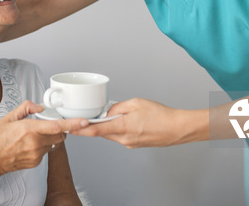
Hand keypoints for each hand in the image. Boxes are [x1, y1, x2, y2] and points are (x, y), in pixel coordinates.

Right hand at [0, 101, 88, 176]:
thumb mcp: (8, 117)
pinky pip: (46, 152)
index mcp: (30, 130)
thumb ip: (26, 108)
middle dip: (60, 129)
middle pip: (60, 135)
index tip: (84, 121)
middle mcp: (36, 143)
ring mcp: (36, 155)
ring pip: (53, 143)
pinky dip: (42, 146)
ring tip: (33, 135)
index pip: (57, 126)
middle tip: (49, 123)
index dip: (73, 124)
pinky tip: (28, 145)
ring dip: (50, 137)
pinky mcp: (35, 163)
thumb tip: (39, 107)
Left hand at [71, 98, 198, 148]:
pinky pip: (121, 136)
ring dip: (109, 126)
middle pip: (102, 132)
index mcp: (123, 127)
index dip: (81, 130)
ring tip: (120, 115)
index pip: (96, 130)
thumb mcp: (136, 103)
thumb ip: (118, 107)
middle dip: (96, 124)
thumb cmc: (160, 115)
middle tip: (94, 115)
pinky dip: (119, 129)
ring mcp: (129, 143)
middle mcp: (124, 139)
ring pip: (112, 134)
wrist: (177, 129)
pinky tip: (129, 121)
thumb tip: (108, 112)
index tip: (72, 128)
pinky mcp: (134, 145)